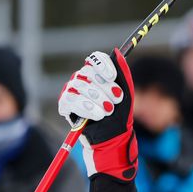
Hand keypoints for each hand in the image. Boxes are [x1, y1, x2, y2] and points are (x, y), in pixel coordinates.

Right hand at [58, 49, 137, 180]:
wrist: (111, 139)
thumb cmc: (119, 116)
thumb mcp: (126, 94)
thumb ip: (123, 73)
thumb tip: (118, 52)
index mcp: (98, 74)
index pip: (95, 59)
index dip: (102, 65)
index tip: (113, 76)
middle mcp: (83, 80)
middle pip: (87, 72)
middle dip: (104, 87)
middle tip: (116, 100)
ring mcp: (72, 91)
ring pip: (79, 86)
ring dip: (97, 99)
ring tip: (107, 111)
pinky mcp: (65, 105)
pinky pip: (70, 100)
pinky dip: (85, 107)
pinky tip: (96, 115)